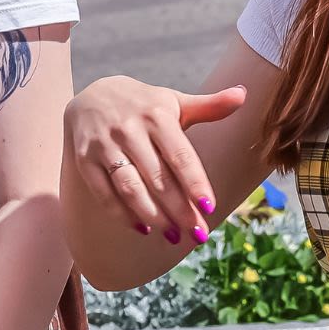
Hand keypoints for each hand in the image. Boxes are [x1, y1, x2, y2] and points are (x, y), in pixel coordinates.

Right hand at [65, 78, 246, 246]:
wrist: (91, 95)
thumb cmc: (142, 105)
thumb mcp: (173, 101)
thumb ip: (208, 105)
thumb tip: (243, 94)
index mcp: (157, 116)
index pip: (180, 155)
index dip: (195, 183)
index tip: (210, 208)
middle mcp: (129, 130)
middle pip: (158, 178)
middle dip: (180, 210)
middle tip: (197, 234)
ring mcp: (105, 146)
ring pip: (130, 188)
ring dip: (153, 216)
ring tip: (172, 235)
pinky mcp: (85, 160)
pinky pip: (104, 193)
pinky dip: (122, 214)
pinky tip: (142, 228)